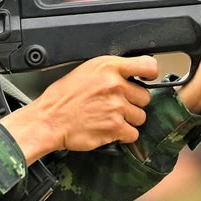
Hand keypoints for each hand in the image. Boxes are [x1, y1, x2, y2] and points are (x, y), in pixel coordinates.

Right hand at [0, 56, 157, 162]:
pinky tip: (109, 129)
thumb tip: (131, 76)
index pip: (148, 66)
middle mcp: (115, 85)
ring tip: (109, 118)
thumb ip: (110, 71)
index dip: (150, 74)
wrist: (49, 120)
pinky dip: (123, 135)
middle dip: (133, 103)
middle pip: (145, 96)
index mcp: (108, 67)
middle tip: (115, 105)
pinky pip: (133, 133)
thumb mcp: (85, 71)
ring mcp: (116, 106)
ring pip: (140, 116)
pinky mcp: (115, 126)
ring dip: (128, 120)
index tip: (147, 80)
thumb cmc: (63, 97)